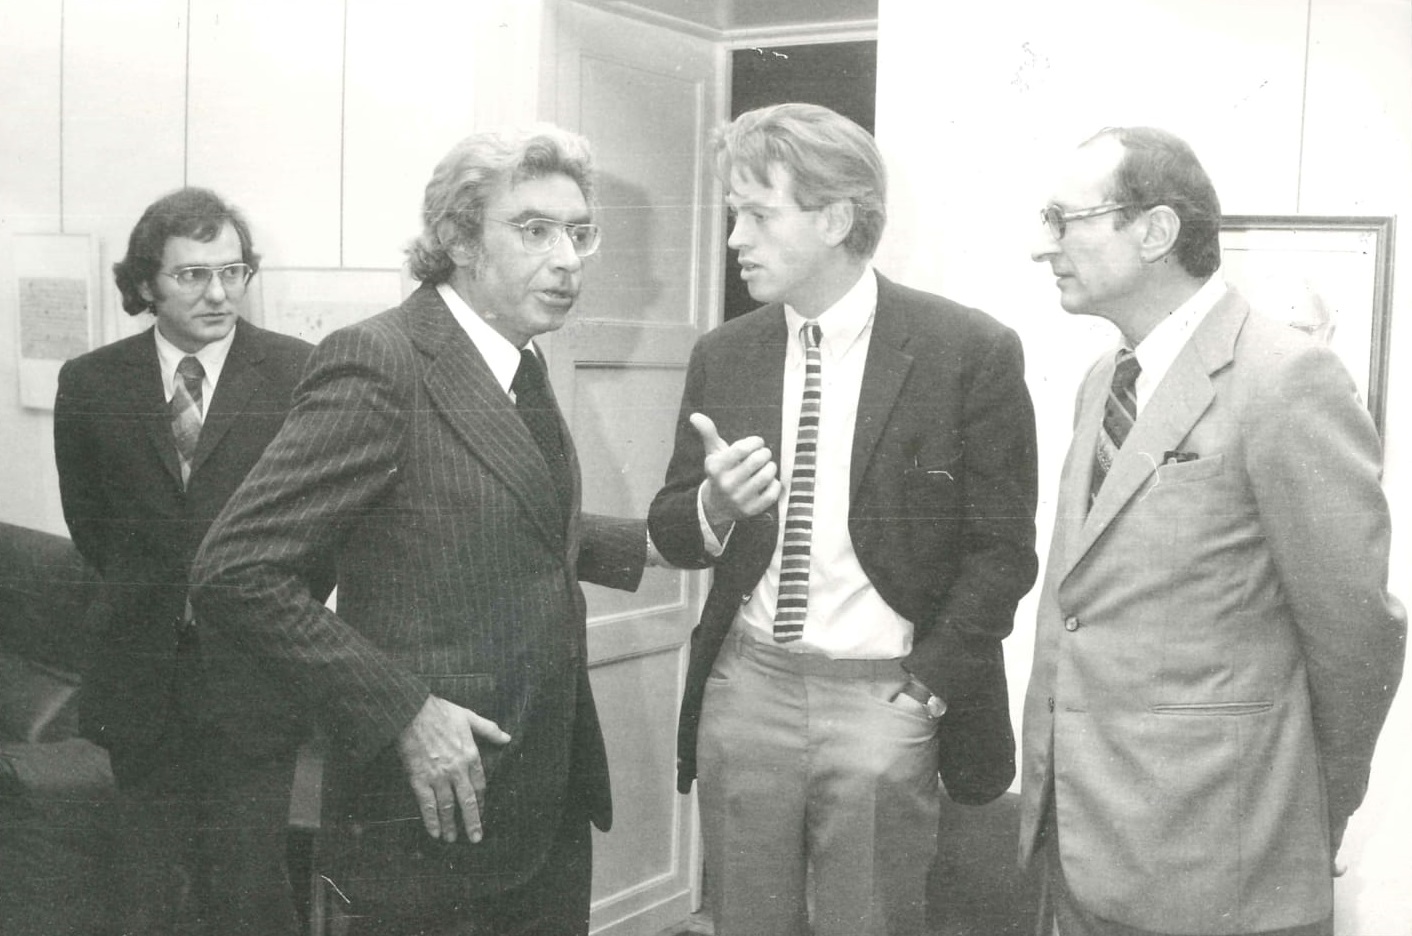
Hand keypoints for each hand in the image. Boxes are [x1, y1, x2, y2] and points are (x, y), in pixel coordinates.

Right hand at [396, 695, 510, 843]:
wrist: (411, 711)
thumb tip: (507, 738)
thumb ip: (489, 729)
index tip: (481, 813)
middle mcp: (457, 770)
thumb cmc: (440, 712)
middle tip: (475, 838)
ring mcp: (437, 776)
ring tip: (452, 839)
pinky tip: (434, 833)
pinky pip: (426, 804)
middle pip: (467, 801)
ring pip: (447, 806)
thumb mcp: (469, 717)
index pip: (480, 785)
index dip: (481, 802)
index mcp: (470, 755)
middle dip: (472, 822)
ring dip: (450, 824)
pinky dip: (430, 820)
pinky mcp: (419, 779)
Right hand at [690, 413, 780, 528]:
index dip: (755, 442)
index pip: (742, 448)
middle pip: (758, 460)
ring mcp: (740, 498)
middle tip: (763, 454)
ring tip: (766, 466)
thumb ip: (707, 432)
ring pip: (767, 475)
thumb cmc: (720, 472)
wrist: (717, 506)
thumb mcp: (713, 453)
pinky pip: (773, 491)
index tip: (758, 442)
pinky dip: (775, 483)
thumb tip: (695, 415)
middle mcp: (726, 484)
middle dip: (765, 453)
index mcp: (716, 467)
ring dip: (771, 467)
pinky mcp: (752, 509)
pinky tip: (767, 482)